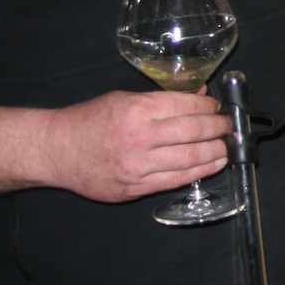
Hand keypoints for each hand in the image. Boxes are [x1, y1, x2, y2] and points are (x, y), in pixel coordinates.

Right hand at [38, 90, 231, 202]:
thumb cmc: (88, 120)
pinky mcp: (135, 188)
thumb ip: (160, 100)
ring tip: (226, 146)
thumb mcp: (123, 98)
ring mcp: (137, 166)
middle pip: (194, 132)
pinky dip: (199, 172)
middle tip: (228, 126)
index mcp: (136, 110)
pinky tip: (212, 165)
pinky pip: (176, 181)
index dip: (207, 106)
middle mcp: (139, 138)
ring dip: (216, 152)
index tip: (216, 106)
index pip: (185, 106)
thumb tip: (197, 96)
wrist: (55, 151)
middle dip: (218, 128)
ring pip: (190, 158)